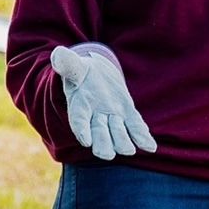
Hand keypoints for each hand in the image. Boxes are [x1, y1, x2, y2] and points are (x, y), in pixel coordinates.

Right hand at [51, 45, 156, 160]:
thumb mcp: (74, 66)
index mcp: (79, 105)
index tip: (85, 140)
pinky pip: (136, 128)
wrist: (96, 76)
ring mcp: (113, 118)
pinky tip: (150, 147)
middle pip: (99, 133)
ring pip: (118, 133)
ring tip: (128, 150)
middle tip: (106, 154)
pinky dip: (142, 138)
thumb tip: (58, 53)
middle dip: (103, 143)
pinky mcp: (128, 115)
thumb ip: (67, 63)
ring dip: (122, 141)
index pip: (78, 120)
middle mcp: (95, 117)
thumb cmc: (80, 73)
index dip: (81, 130)